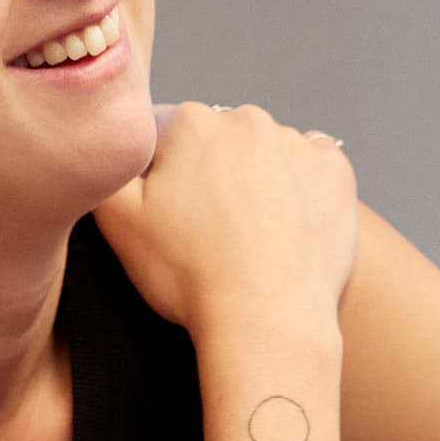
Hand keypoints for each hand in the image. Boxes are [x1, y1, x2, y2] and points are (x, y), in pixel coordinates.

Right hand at [90, 101, 358, 339]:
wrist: (266, 320)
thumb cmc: (191, 277)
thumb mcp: (117, 223)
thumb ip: (106, 168)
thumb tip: (114, 144)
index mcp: (189, 123)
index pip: (164, 135)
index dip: (161, 176)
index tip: (170, 213)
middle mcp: (246, 120)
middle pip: (217, 138)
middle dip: (210, 172)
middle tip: (207, 228)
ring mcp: (295, 143)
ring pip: (266, 151)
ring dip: (256, 179)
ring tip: (249, 233)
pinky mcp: (334, 170)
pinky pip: (311, 165)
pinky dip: (300, 188)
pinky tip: (285, 224)